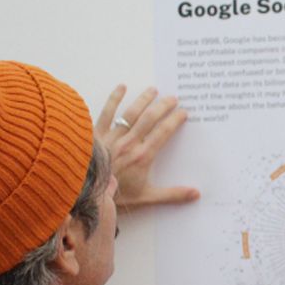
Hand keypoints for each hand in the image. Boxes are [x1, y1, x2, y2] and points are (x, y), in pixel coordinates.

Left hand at [95, 85, 199, 209]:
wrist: (88, 194)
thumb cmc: (118, 196)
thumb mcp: (147, 197)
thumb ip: (172, 195)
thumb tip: (196, 193)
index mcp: (143, 157)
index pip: (163, 132)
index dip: (175, 120)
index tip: (183, 112)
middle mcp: (129, 143)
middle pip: (149, 118)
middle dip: (163, 106)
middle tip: (172, 98)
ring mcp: (113, 137)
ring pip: (131, 113)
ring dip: (143, 99)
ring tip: (153, 90)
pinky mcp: (97, 134)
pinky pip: (107, 113)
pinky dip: (114, 99)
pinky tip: (122, 87)